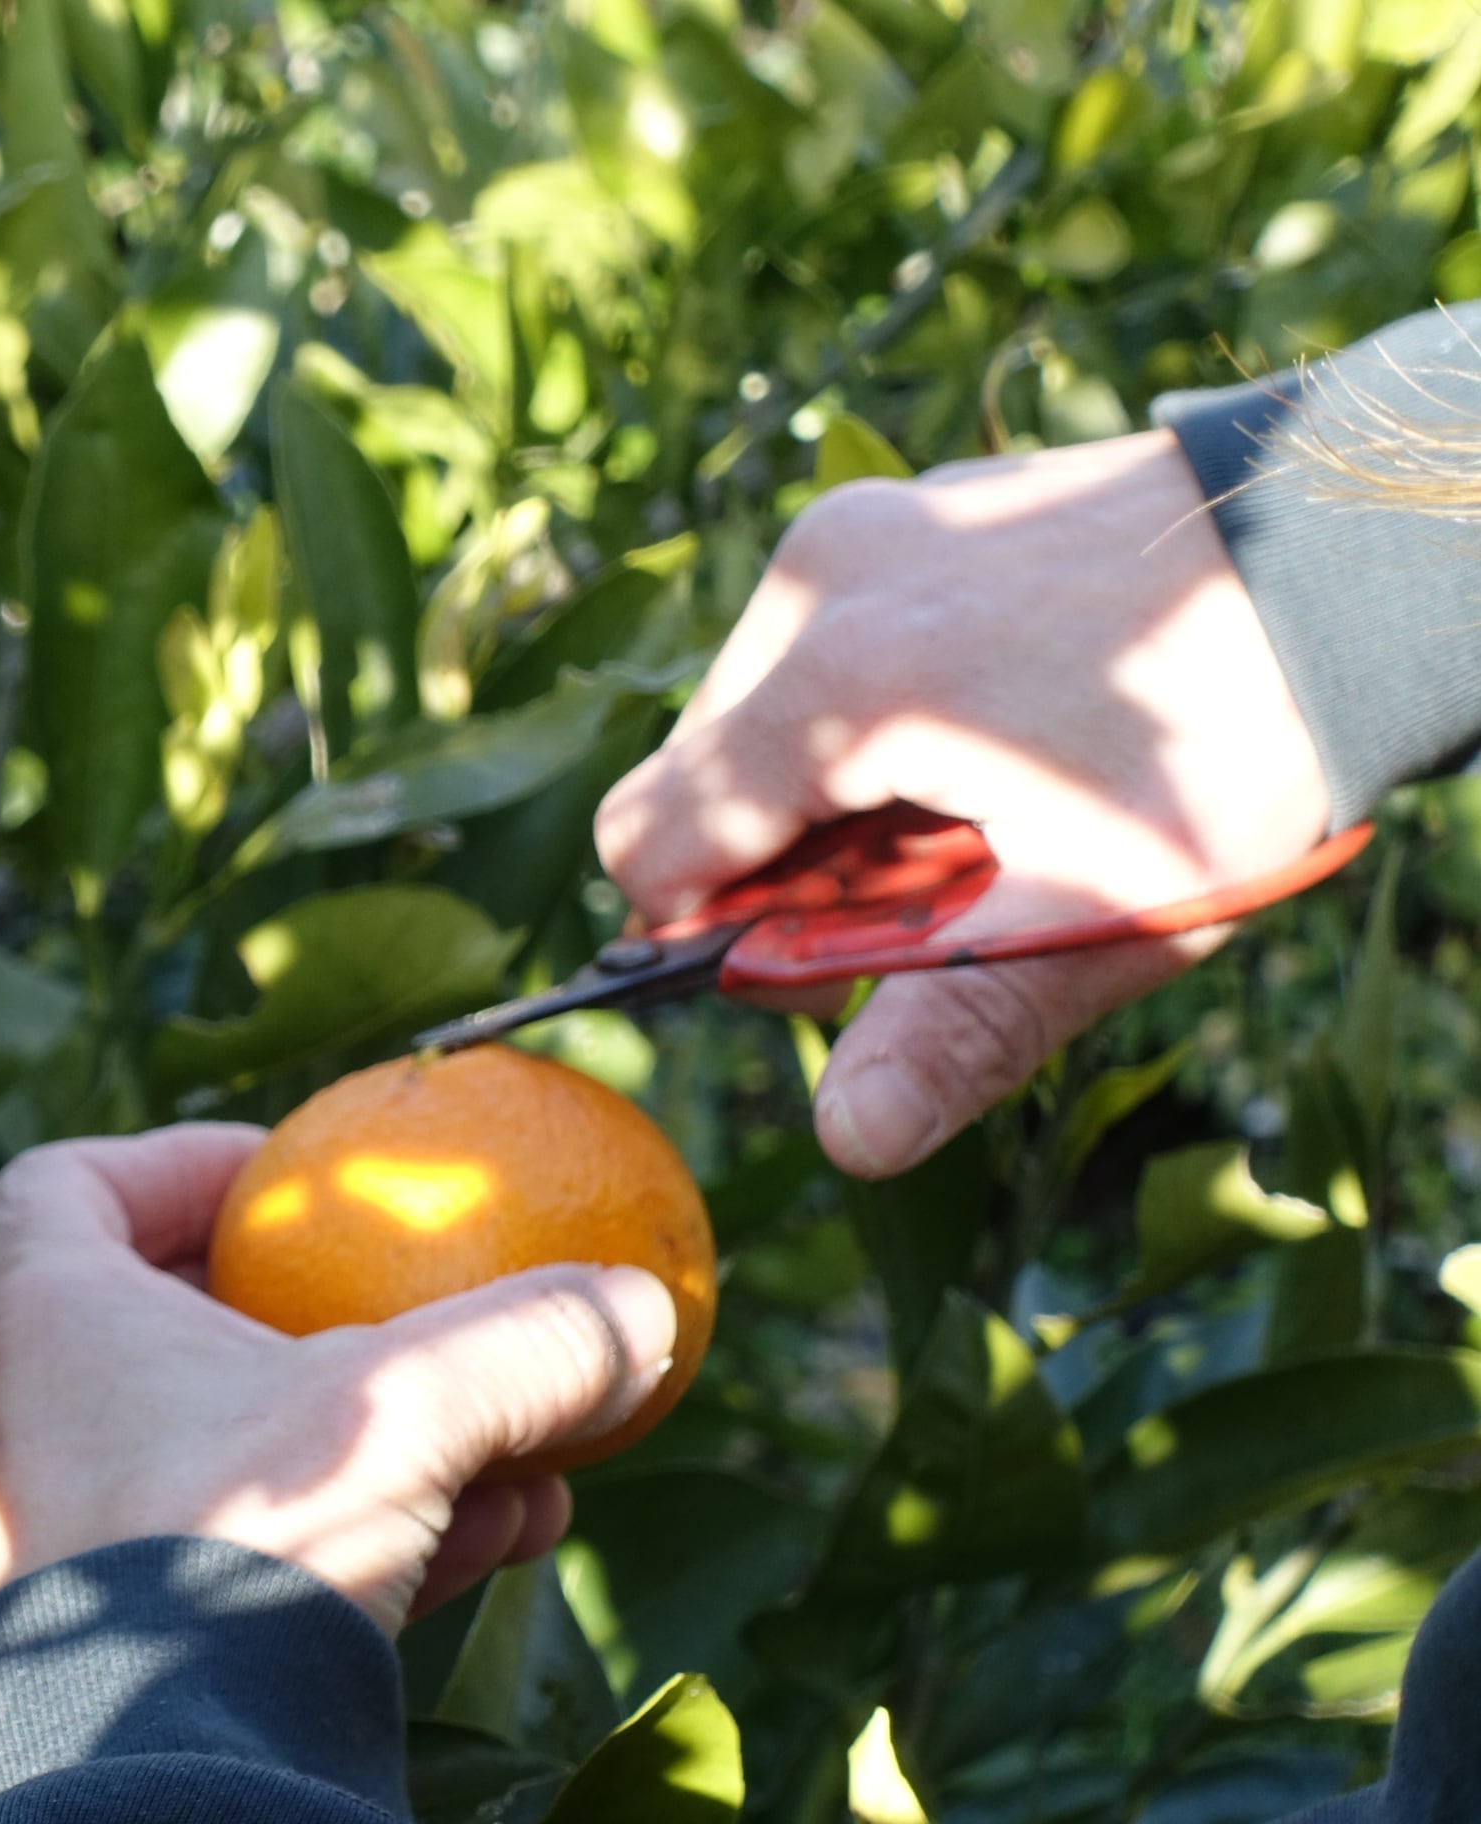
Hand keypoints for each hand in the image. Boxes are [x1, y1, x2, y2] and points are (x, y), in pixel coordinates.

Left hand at [0, 1124, 677, 1632]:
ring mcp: (47, 1551)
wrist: (145, 1786)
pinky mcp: (99, 1656)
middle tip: (412, 1327)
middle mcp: (15, 1430)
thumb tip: (640, 1304)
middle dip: (309, 1328)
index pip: (65, 1188)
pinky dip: (347, 1545)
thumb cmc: (242, 1543)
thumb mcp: (410, 1414)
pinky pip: (227, 1567)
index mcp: (42, 1324)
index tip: (280, 1183)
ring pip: (217, 1460)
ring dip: (363, 1451)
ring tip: (507, 1463)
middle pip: (159, 1327)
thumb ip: (526, 1345)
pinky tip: (486, 1550)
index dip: (171, 1166)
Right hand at [596, 431, 1328, 1178]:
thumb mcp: (1098, 911)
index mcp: (839, 690)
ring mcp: (857, 528)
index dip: (704, 927)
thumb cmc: (1235, 740)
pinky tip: (987, 726)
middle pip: (691, 774)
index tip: (815, 957)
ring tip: (971, 802)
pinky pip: (814, 636)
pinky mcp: (900, 504)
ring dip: (820, 785)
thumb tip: (850, 1140)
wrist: (1352, 558)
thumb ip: (953, 1029)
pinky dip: (862, 706)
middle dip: (776, 857)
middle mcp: (818, 586)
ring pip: (749, 706)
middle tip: (926, 885)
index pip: (648, 840)